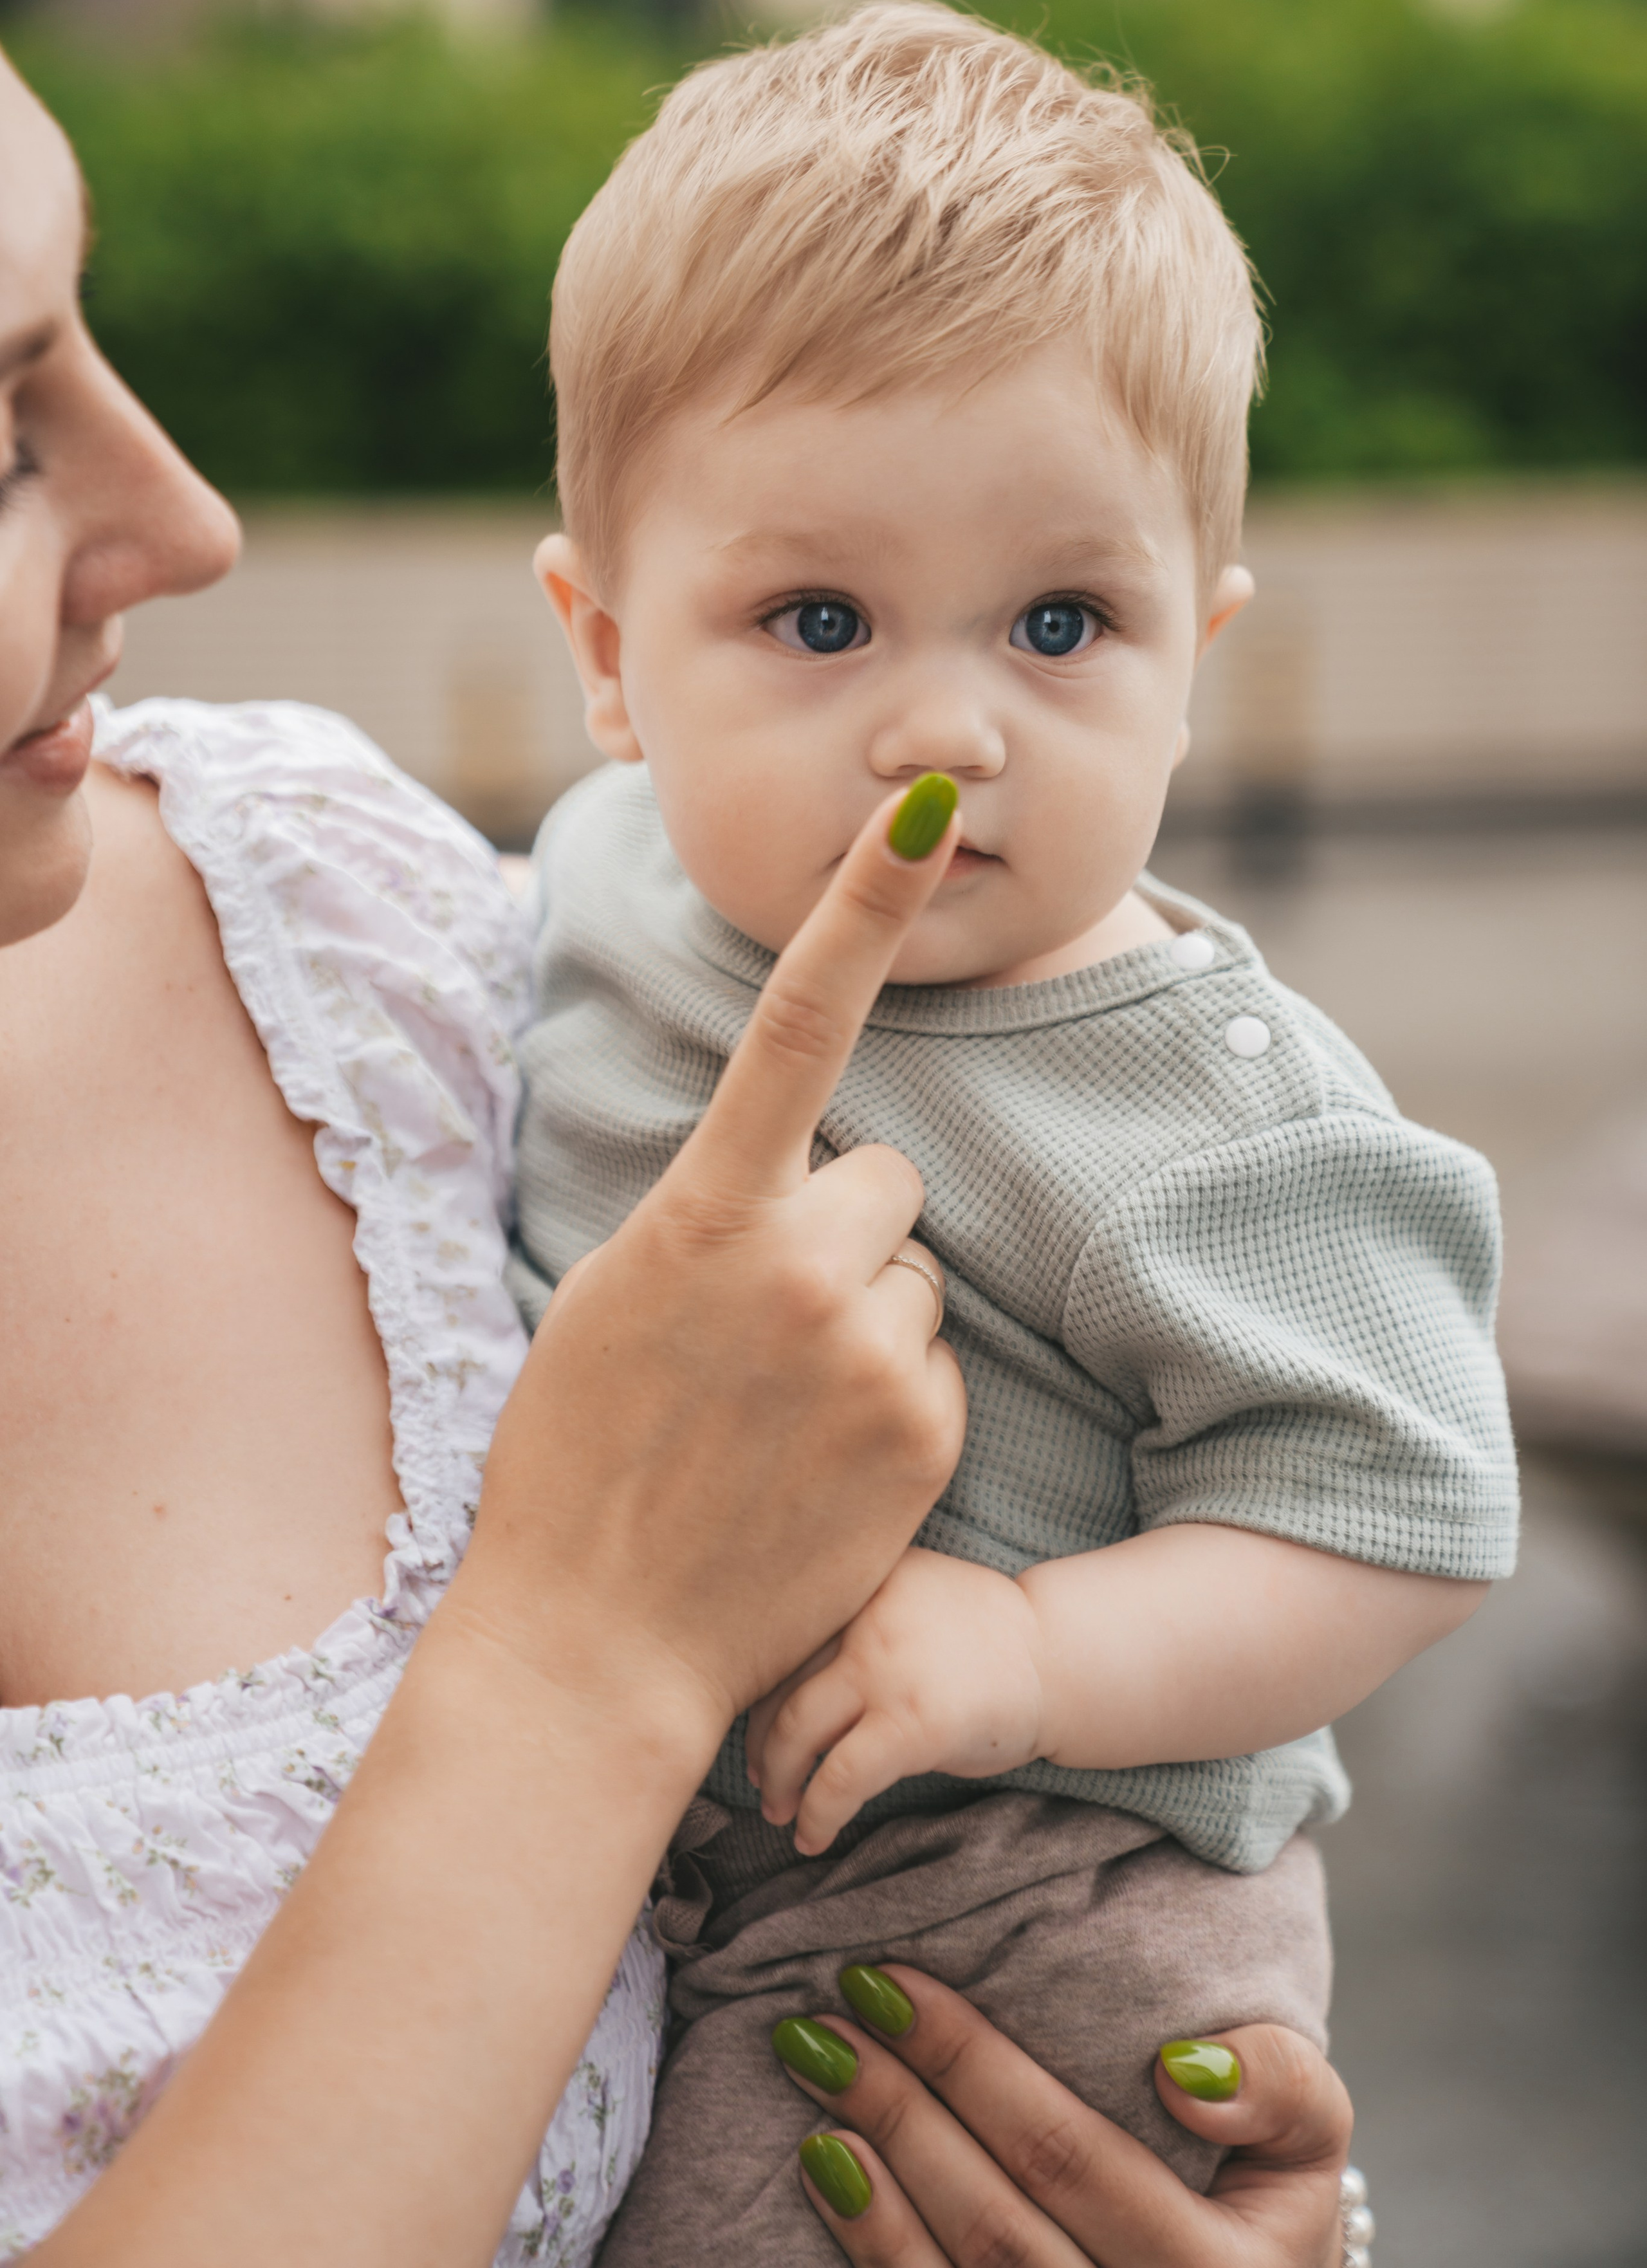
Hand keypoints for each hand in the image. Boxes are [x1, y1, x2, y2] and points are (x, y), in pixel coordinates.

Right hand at [448, 781, 971, 1759]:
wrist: (600, 1641)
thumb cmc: (581, 1457)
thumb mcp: (609, 1294)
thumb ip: (706, 1211)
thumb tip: (786, 1158)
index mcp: (704, 1212)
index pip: (799, 1023)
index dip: (865, 905)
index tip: (927, 812)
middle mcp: (799, 1264)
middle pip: (887, 1178)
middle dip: (848, 1231)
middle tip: (766, 1328)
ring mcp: (869, 1352)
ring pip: (918, 1274)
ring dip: (873, 1319)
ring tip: (785, 1410)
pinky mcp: (926, 1434)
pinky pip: (939, 1364)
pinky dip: (896, 1402)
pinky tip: (822, 1465)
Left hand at [746, 1547, 1045, 1852]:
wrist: (1060, 1659)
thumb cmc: (982, 1635)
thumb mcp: (908, 1593)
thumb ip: (852, 1613)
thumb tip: (771, 1672)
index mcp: (860, 1575)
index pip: (781, 1636)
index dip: (756, 1688)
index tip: (753, 1725)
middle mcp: (864, 1612)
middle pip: (777, 1682)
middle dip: (759, 1742)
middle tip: (762, 1780)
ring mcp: (886, 1667)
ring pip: (795, 1731)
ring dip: (779, 1782)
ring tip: (779, 1812)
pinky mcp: (911, 1724)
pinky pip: (839, 1778)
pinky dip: (817, 1814)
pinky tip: (813, 1837)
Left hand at [780, 1968, 1351, 2267]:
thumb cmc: (1262, 2221)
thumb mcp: (1306, 2150)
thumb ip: (1278, 2089)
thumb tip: (1181, 2067)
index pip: (1071, 2159)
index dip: (971, 2066)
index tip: (888, 1979)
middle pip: (994, 2224)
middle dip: (900, 2104)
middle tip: (829, 2007)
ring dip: (867, 2173)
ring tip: (812, 2068)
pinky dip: (871, 2249)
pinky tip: (826, 2169)